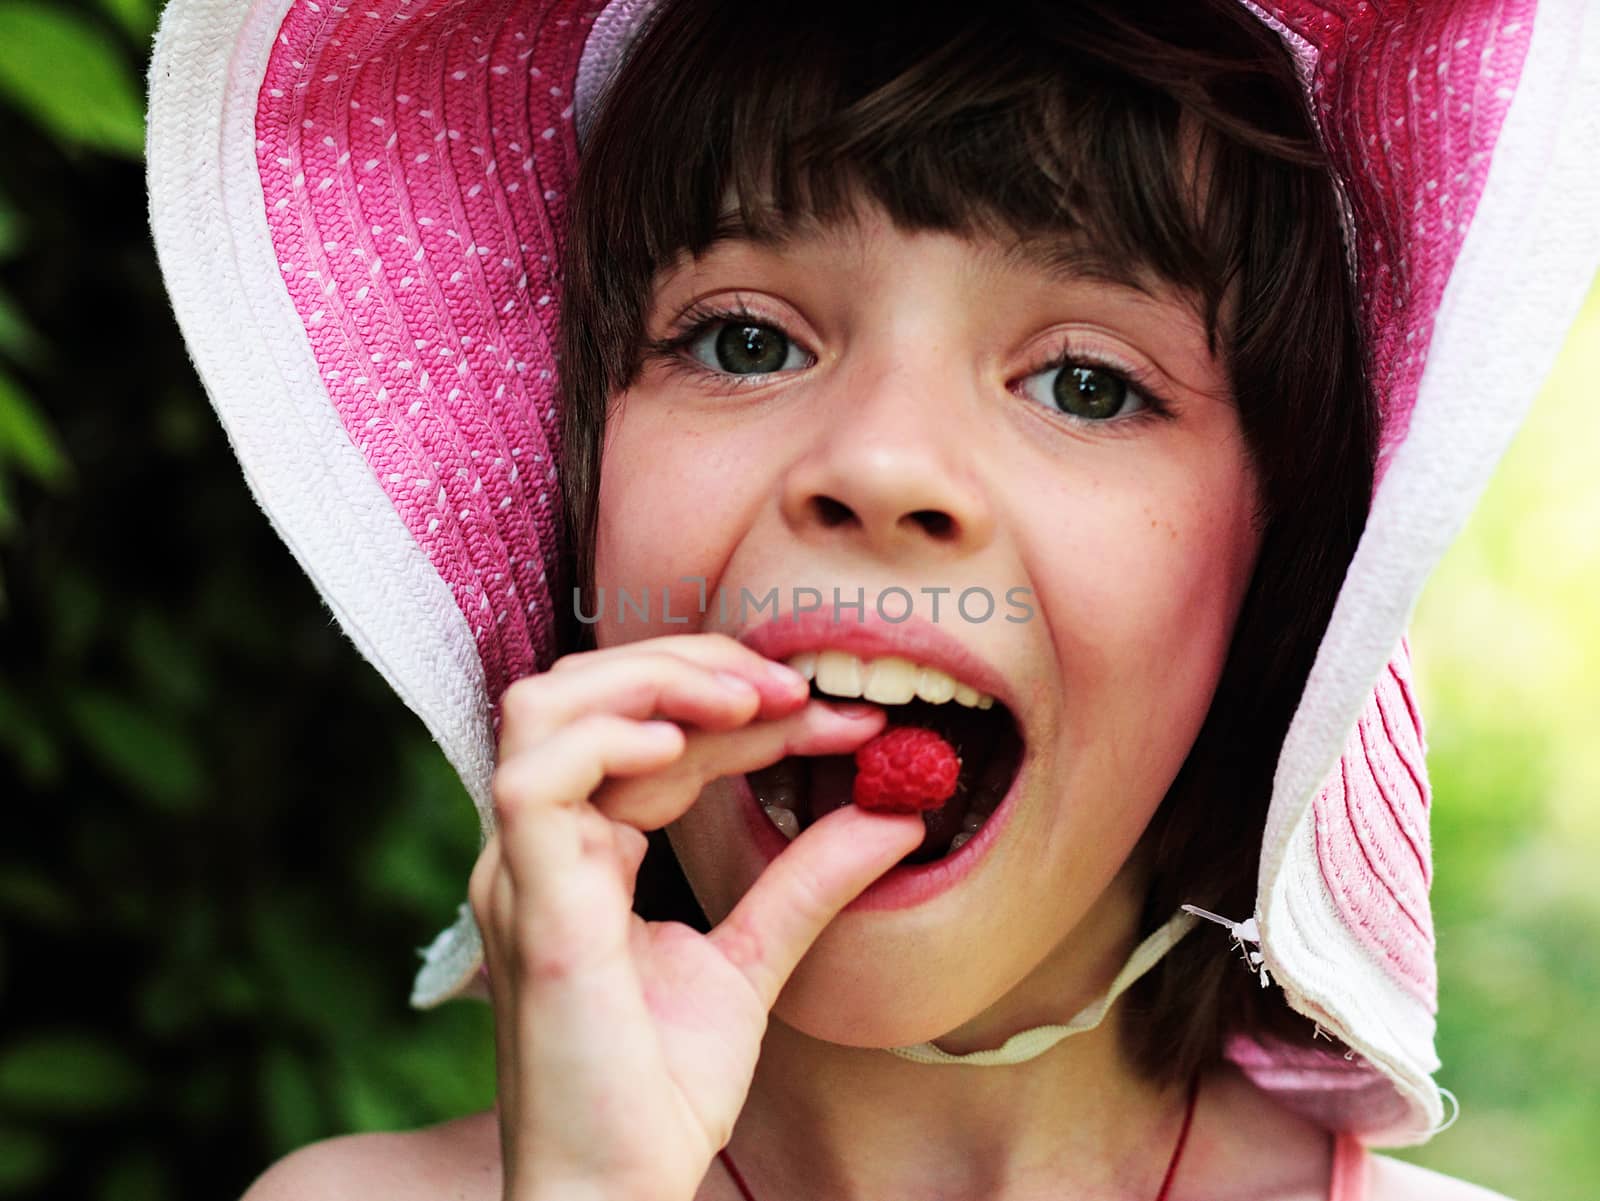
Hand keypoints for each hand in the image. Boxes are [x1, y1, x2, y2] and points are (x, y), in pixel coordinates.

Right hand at [469, 633, 923, 1200]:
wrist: (617, 1192)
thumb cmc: (659, 1094)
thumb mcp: (753, 963)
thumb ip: (808, 882)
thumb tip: (892, 815)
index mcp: (583, 854)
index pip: (651, 736)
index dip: (741, 706)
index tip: (840, 713)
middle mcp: (542, 848)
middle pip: (589, 693)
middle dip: (697, 667)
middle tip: (798, 686)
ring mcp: (524, 869)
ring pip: (548, 707)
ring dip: (655, 681)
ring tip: (753, 701)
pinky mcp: (530, 904)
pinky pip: (536, 779)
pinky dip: (610, 739)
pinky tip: (687, 747)